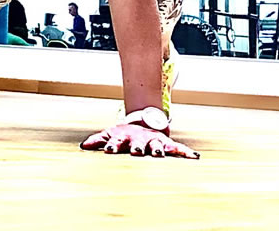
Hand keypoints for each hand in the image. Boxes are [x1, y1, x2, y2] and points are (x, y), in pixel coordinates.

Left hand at [80, 122, 199, 158]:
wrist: (142, 122)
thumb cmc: (124, 134)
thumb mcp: (110, 134)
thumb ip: (97, 140)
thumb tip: (83, 145)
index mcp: (125, 138)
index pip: (117, 142)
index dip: (113, 146)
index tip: (110, 150)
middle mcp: (140, 140)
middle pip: (138, 145)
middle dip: (137, 148)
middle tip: (136, 152)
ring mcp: (153, 141)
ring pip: (157, 146)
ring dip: (158, 149)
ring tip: (160, 153)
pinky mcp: (166, 143)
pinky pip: (178, 148)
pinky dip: (186, 152)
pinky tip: (195, 157)